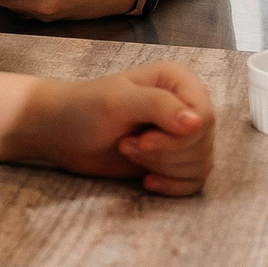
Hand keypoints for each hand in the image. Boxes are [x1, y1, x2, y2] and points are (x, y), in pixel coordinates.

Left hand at [13, 63, 214, 194]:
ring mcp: (184, 134)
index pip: (205, 117)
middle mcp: (188, 104)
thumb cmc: (85, 108)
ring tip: (128, 151)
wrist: (63, 133)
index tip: (142, 138)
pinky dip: (172, 186)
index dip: (177, 137)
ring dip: (162, 167)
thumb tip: (198, 122)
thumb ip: (158, 106)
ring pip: (200, 164)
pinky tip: (146, 181)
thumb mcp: (117, 101)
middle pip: (203, 144)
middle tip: (127, 144)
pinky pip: (194, 181)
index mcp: (179, 80)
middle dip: (163, 153)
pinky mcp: (176, 160)